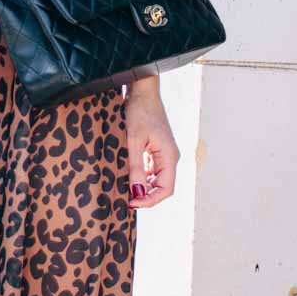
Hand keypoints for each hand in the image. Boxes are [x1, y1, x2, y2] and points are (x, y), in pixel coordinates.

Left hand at [125, 80, 177, 210]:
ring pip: (157, 180)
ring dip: (144, 188)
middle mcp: (170, 157)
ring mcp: (164, 154)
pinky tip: (128, 179)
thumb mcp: (134, 141)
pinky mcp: (157, 150)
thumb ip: (136, 167)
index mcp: (169, 156)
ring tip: (125, 191)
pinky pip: (152, 170)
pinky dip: (142, 178)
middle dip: (146, 196)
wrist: (142, 91)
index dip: (150, 200)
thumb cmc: (139, 112)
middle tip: (126, 201)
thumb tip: (137, 192)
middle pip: (163, 187)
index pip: (166, 189)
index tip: (132, 204)